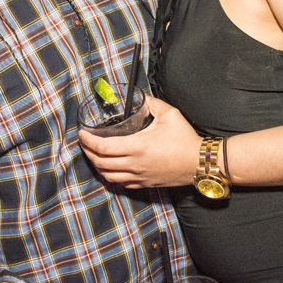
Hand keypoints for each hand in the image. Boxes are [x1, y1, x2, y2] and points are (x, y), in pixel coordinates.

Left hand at [78, 96, 199, 188]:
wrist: (201, 163)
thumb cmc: (185, 139)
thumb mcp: (169, 114)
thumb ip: (151, 103)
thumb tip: (140, 98)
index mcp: (137, 147)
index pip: (102, 147)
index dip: (87, 141)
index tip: (82, 134)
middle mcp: (135, 164)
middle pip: (100, 163)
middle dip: (88, 153)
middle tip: (85, 143)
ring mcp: (139, 176)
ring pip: (108, 176)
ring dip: (98, 166)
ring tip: (95, 156)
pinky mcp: (145, 184)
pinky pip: (122, 183)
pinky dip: (111, 176)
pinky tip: (111, 168)